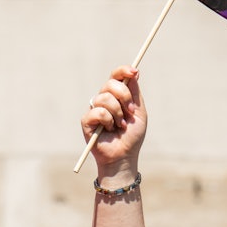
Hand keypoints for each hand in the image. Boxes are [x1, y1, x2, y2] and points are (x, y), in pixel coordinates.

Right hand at [81, 66, 146, 180]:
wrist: (125, 155)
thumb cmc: (132, 135)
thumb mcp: (139, 112)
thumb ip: (134, 93)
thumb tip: (134, 72)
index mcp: (117, 95)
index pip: (116, 76)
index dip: (124, 70)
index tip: (135, 72)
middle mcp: (104, 99)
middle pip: (110, 83)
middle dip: (124, 97)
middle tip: (131, 111)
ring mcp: (94, 109)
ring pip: (104, 98)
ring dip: (118, 113)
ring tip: (120, 125)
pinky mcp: (86, 120)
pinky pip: (98, 111)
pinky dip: (108, 120)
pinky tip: (109, 129)